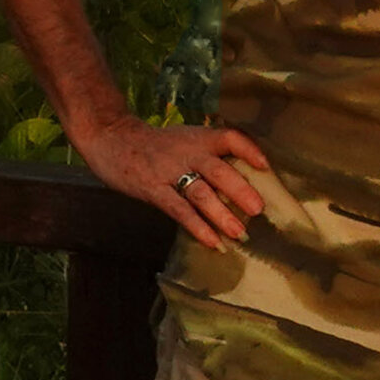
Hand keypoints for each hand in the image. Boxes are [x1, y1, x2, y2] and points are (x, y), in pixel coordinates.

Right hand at [70, 112, 270, 249]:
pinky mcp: (154, 190)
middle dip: (240, 190)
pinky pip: (178, 210)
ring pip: (200, 193)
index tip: (266, 167)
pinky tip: (212, 241)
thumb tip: (243, 177)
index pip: (229, 138)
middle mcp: (187, 152)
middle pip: (218, 170)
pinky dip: (197, 227)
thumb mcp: (185, 138)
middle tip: (259, 209)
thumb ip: (210, 153)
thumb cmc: (155, 144)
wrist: (112, 138)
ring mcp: (169, 172)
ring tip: (239, 233)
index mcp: (199, 138)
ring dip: (221, 214)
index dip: (249, 150)